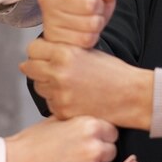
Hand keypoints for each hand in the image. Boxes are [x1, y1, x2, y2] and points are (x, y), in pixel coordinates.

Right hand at [3, 116, 116, 161]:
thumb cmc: (32, 144)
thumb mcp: (57, 121)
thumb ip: (81, 121)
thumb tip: (98, 123)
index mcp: (89, 125)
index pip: (112, 132)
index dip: (100, 137)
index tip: (88, 142)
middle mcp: (94, 146)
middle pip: (111, 151)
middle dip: (98, 154)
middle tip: (76, 156)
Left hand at [21, 40, 152, 127]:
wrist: (132, 96)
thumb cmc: (113, 72)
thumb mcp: (87, 51)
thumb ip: (62, 50)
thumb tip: (37, 52)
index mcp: (64, 54)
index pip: (33, 49)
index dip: (39, 51)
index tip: (44, 54)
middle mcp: (58, 73)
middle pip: (29, 68)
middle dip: (38, 68)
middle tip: (52, 70)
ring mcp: (59, 95)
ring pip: (39, 87)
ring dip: (47, 85)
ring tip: (68, 85)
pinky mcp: (63, 112)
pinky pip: (50, 103)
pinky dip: (58, 101)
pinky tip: (74, 98)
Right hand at [38, 0, 130, 47]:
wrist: (75, 29)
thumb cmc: (88, 4)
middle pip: (90, 3)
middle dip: (99, 8)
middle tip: (91, 9)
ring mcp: (48, 17)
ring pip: (90, 22)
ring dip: (96, 23)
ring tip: (88, 20)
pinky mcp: (54, 38)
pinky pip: (86, 39)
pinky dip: (91, 37)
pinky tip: (82, 32)